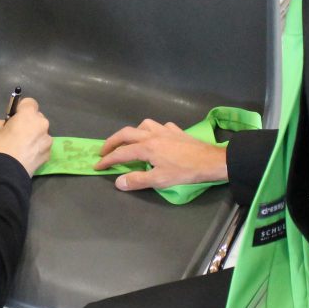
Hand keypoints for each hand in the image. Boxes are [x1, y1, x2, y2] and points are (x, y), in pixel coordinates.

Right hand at [0, 97, 51, 175]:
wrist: (5, 174)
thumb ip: (2, 123)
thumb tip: (7, 125)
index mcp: (29, 115)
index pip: (30, 102)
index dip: (21, 108)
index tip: (14, 116)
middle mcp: (42, 125)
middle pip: (37, 118)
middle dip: (28, 122)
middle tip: (16, 133)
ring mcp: (47, 141)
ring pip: (40, 133)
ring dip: (33, 136)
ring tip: (21, 147)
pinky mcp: (48, 154)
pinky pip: (41, 146)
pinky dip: (36, 148)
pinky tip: (25, 156)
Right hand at [96, 119, 226, 191]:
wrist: (211, 161)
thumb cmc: (185, 172)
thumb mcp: (160, 180)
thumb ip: (137, 180)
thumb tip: (118, 182)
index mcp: (146, 147)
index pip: (121, 153)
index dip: (107, 160)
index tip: (97, 166)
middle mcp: (152, 135)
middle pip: (126, 133)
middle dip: (112, 142)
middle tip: (103, 151)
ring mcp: (165, 130)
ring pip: (143, 125)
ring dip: (132, 132)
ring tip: (130, 142)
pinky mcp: (177, 131)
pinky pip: (160, 126)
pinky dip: (153, 131)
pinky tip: (156, 138)